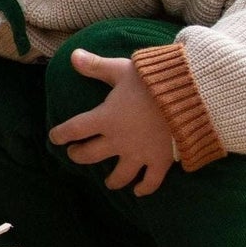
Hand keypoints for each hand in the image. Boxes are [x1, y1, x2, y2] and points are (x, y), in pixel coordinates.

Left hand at [48, 49, 174, 195]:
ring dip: (111, 180)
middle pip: (90, 155)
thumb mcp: (122, 69)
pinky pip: (151, 182)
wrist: (190, 96)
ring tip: (108, 182)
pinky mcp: (161, 161)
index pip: (75, 129)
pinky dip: (145, 188)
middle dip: (78, 155)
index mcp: (106, 117)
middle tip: (75, 154)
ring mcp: (139, 153)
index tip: (55, 138)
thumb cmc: (154, 80)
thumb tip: (73, 55)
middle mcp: (118, 140)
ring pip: (119, 175)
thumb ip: (96, 66)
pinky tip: (139, 191)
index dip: (61, 134)